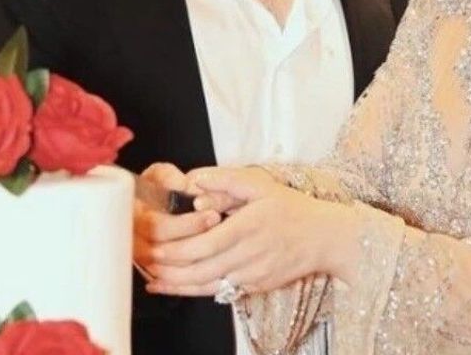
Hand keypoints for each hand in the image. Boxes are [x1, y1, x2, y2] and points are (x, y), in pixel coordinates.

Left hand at [143, 166, 358, 297]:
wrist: (324, 239)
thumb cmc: (292, 209)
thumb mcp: (262, 185)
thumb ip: (226, 179)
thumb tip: (194, 178)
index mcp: (247, 227)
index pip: (204, 244)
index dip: (175, 249)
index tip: (154, 246)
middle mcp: (248, 255)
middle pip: (200, 269)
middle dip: (169, 270)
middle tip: (146, 262)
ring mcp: (252, 275)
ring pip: (207, 286)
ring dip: (177, 286)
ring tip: (153, 281)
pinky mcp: (254, 287)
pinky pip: (219, 293)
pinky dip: (194, 292)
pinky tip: (176, 288)